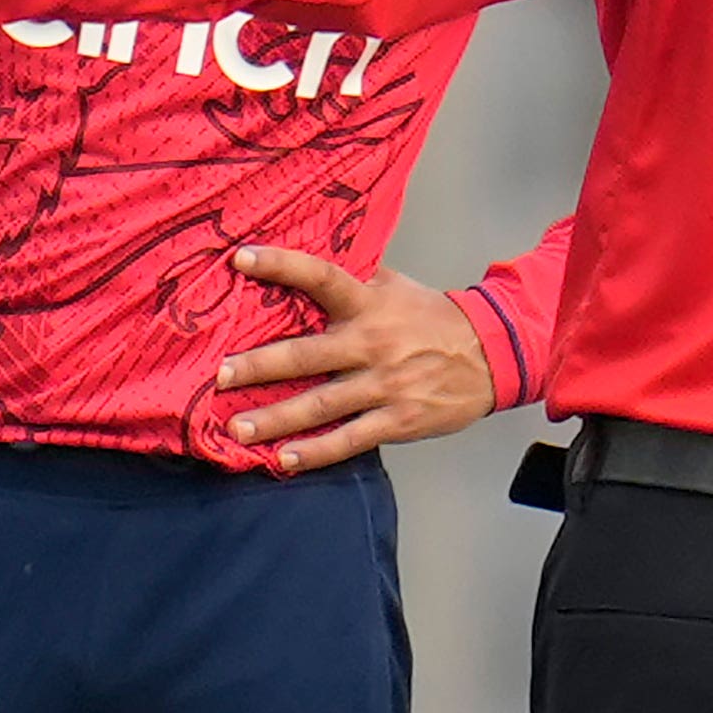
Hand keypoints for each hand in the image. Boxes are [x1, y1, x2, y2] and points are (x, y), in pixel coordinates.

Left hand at [214, 247, 498, 469]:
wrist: (492, 355)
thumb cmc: (434, 319)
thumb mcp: (396, 286)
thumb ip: (355, 277)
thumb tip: (311, 252)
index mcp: (369, 303)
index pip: (320, 277)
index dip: (281, 265)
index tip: (240, 260)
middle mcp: (372, 343)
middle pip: (306, 354)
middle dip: (260, 366)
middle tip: (219, 376)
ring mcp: (384, 385)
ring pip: (321, 404)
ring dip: (276, 418)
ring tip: (237, 429)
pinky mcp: (397, 419)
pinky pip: (349, 439)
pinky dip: (315, 452)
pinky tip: (284, 460)